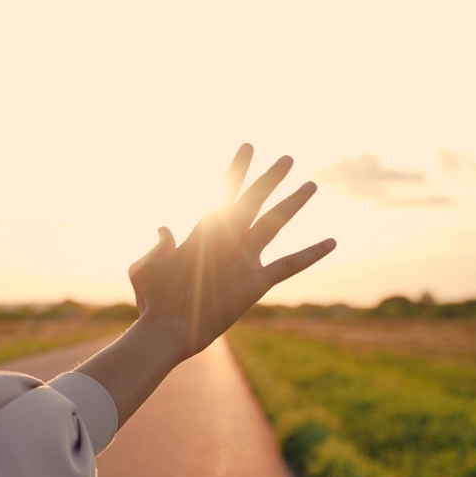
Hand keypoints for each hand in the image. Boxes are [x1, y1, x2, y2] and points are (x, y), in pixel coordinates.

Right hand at [127, 144, 335, 359]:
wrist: (168, 329)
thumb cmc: (153, 300)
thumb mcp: (143, 267)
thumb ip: (157, 246)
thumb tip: (164, 228)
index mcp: (201, 232)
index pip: (224, 191)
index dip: (238, 168)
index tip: (249, 146)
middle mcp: (226, 239)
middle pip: (253, 200)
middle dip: (270, 177)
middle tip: (287, 158)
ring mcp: (243, 259)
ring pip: (274, 223)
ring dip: (293, 203)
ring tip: (311, 186)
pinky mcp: (256, 283)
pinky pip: (289, 265)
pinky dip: (311, 254)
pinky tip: (332, 243)